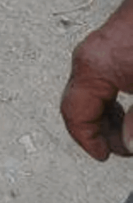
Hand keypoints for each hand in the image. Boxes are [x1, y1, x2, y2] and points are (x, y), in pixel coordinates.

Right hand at [60, 0, 132, 160]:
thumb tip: (127, 142)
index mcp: (92, 68)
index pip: (74, 114)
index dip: (88, 141)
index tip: (104, 155)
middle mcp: (88, 58)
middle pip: (79, 105)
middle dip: (100, 130)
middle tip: (123, 146)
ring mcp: (97, 50)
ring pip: (90, 93)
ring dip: (107, 115)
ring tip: (126, 128)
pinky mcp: (111, 46)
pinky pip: (101, 79)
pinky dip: (112, 98)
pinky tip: (127, 106)